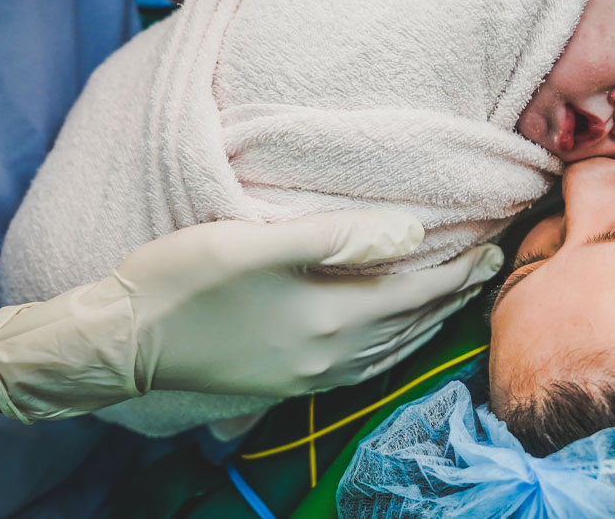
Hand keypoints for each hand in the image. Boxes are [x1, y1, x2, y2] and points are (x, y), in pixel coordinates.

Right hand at [0, 211, 501, 422]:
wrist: (119, 343)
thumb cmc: (183, 281)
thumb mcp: (256, 243)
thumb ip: (337, 236)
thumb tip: (411, 232)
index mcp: (329, 318)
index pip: (415, 292)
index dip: (458, 271)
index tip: (495, 249)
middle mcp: (329, 356)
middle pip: (411, 324)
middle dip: (454, 296)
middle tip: (490, 270)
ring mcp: (309, 376)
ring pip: (392, 349)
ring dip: (429, 323)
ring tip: (456, 300)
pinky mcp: (288, 383)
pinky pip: (365, 366)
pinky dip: (396, 346)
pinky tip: (397, 337)